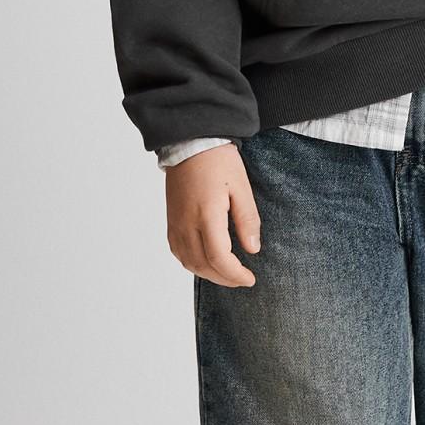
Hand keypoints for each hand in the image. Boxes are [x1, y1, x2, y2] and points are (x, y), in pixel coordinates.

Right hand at [164, 144, 262, 286]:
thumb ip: (247, 220)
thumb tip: (253, 249)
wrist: (190, 144)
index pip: (219, 259)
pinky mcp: (171, 223)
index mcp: (206, 215)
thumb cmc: (218, 162)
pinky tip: (208, 263)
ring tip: (228, 274)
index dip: (235, 275)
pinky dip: (194, 264)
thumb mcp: (241, 187)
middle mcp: (187, 224)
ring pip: (190, 263)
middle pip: (204, 266)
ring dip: (210, 274)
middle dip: (225, 278)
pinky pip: (179, 254)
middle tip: (243, 279)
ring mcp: (176, 225)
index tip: (250, 279)